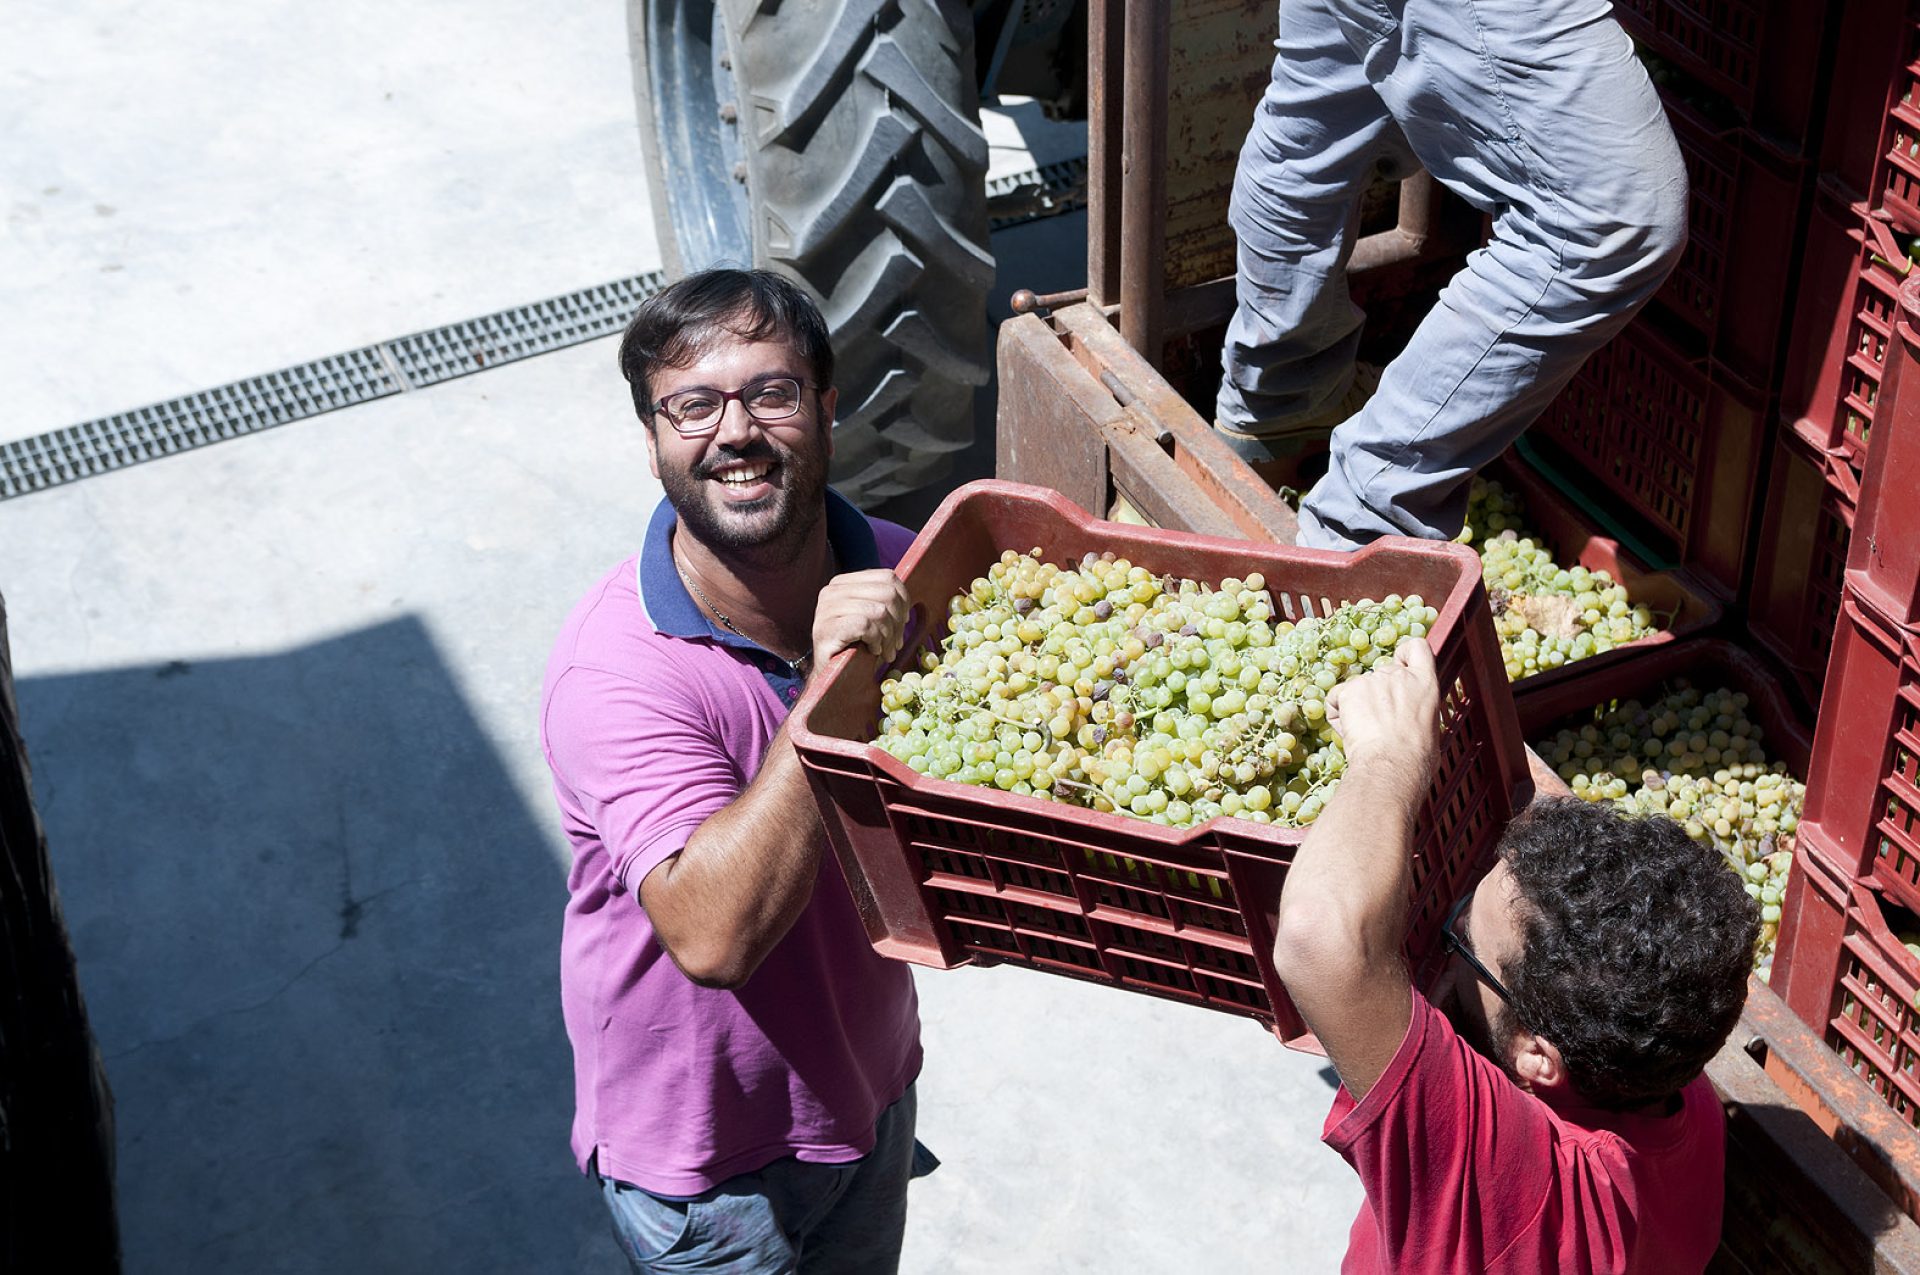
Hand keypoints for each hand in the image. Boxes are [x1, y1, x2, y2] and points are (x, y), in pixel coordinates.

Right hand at [811, 569, 910, 667]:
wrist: (831, 675)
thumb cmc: (855, 646)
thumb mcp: (871, 618)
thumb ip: (884, 602)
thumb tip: (906, 600)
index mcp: (843, 583)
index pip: (887, 577)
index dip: (904, 601)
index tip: (903, 622)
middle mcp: (832, 591)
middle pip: (887, 594)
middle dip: (898, 622)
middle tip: (895, 644)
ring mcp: (826, 609)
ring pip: (879, 611)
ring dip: (888, 636)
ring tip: (884, 650)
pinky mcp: (827, 628)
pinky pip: (866, 626)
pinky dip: (876, 640)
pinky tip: (872, 650)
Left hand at [1325, 637, 1440, 782]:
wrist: (1392, 764)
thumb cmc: (1415, 758)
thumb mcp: (1430, 729)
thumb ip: (1417, 713)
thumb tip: (1412, 724)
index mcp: (1425, 684)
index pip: (1417, 648)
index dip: (1405, 654)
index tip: (1400, 665)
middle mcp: (1398, 675)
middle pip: (1382, 674)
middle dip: (1376, 695)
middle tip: (1377, 723)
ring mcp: (1371, 680)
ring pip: (1358, 689)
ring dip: (1357, 707)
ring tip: (1365, 734)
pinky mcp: (1349, 690)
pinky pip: (1336, 698)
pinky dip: (1338, 713)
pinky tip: (1349, 731)